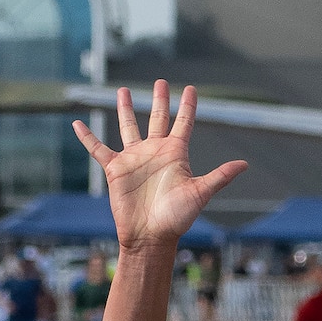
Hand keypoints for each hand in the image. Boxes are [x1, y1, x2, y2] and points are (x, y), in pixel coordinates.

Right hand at [72, 81, 246, 250]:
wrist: (150, 237)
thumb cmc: (176, 218)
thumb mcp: (199, 193)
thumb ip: (219, 176)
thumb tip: (244, 165)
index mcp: (175, 154)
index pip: (183, 124)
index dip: (188, 107)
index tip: (192, 89)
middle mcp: (155, 153)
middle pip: (157, 119)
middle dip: (159, 101)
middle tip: (161, 83)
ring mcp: (134, 159)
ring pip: (129, 127)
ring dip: (125, 109)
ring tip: (123, 90)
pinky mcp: (115, 169)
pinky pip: (98, 149)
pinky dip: (87, 138)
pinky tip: (77, 125)